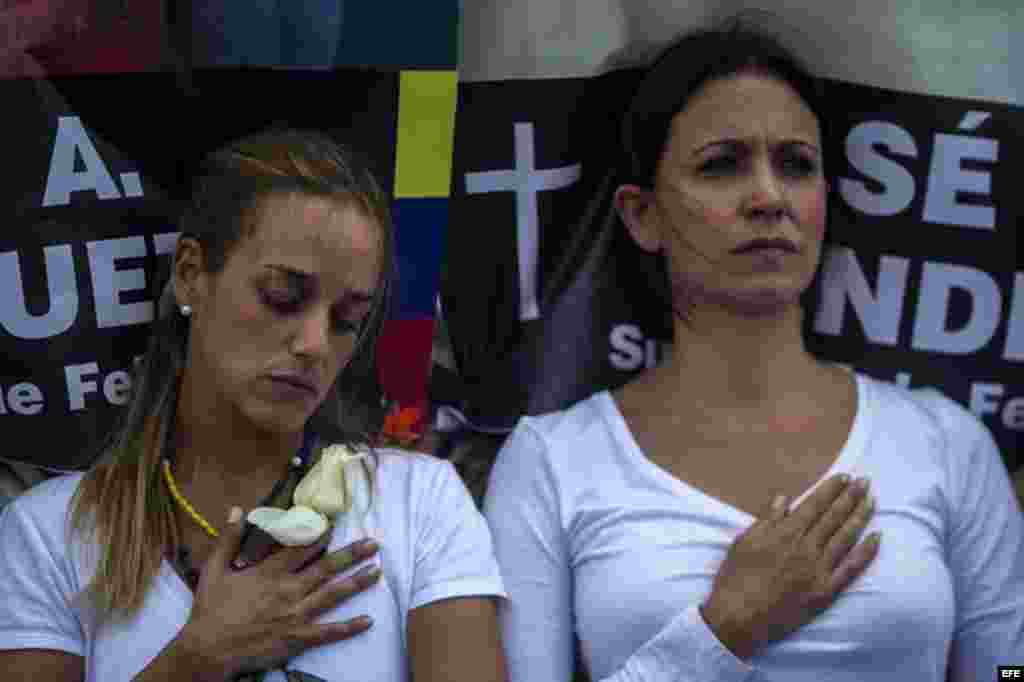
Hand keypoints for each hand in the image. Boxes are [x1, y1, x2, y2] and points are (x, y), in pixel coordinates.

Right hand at [178, 508, 381, 679]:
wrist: (208, 650)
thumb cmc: (210, 610)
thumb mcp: (214, 569)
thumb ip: (228, 538)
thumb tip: (237, 509)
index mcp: (270, 572)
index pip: (301, 548)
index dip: (320, 534)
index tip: (336, 524)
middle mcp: (288, 589)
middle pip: (326, 567)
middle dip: (351, 554)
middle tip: (373, 544)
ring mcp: (295, 614)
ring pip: (333, 594)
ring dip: (357, 582)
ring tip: (377, 571)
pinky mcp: (297, 638)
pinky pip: (328, 632)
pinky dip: (349, 627)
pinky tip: (368, 620)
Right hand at [701, 474, 879, 659]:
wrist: (739, 618)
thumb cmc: (735, 578)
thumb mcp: (744, 542)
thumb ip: (767, 519)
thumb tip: (784, 498)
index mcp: (784, 533)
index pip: (813, 505)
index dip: (830, 489)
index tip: (844, 477)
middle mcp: (805, 548)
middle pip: (833, 517)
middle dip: (850, 497)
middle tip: (865, 481)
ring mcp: (818, 570)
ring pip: (845, 537)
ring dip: (860, 516)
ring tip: (872, 500)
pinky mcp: (825, 591)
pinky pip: (851, 568)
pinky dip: (865, 552)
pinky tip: (876, 538)